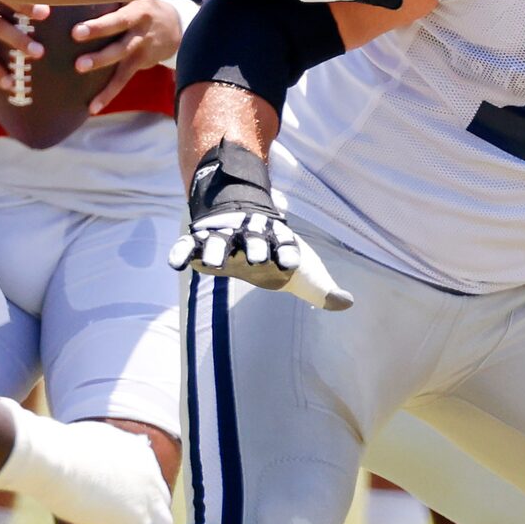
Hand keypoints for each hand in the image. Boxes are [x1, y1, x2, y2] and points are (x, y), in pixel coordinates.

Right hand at [0, 407, 170, 523]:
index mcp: (136, 451)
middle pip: (156, 501)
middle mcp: (149, 472)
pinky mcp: (138, 522)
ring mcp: (147, 497)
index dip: (127, 496)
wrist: (46, 458)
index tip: (99, 507)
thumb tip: (15, 411)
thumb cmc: (45, 446)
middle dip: (130, 516)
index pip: (146, 479)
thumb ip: (67, 441)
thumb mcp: (63, 439)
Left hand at [70, 0, 184, 112]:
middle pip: (119, 46)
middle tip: (78, 63)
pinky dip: (107, 95)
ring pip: (120, 66)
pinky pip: (122, 81)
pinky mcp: (138, 65)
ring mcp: (140, 51)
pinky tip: (92, 108)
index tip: (76, 32)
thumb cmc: (143, 5)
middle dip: (99, 57)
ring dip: (101, 74)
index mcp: (137, 13)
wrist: (176, 26)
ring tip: (80, 77)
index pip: (117, 21)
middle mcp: (139, 34)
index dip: (98, 27)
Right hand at [178, 141, 350, 309]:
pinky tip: (177, 264)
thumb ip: (320, 289)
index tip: (292, 263)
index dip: (288, 253)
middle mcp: (249, 235)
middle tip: (256, 258)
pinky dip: (181, 252)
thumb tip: (347, 303)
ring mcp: (223, 236)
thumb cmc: (275, 252)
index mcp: (277, 240)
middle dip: (255, 246)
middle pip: (252, 239)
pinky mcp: (199, 242)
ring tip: (214, 262)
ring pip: (219, 240)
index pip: (285, 245)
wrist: (243, 220)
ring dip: (217, 249)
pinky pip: (188, 246)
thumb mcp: (300, 272)